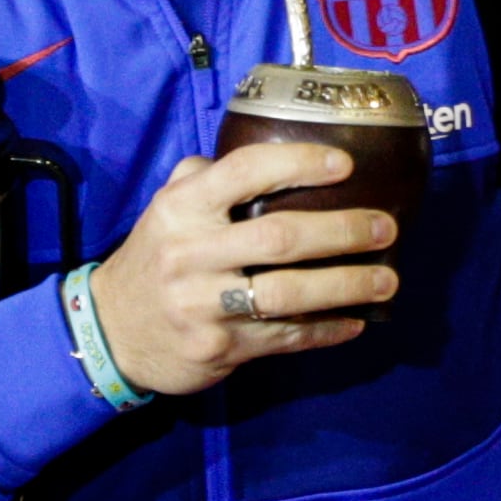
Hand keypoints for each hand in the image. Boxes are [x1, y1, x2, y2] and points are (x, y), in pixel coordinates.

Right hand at [83, 144, 396, 398]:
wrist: (112, 331)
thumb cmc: (154, 259)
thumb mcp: (164, 209)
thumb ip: (203, 177)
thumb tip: (262, 154)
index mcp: (182, 208)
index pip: (244, 171)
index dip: (298, 163)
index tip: (344, 164)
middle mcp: (192, 252)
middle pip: (279, 237)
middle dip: (342, 231)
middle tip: (385, 227)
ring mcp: (205, 304)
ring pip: (289, 293)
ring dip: (346, 285)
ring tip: (387, 278)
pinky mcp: (219, 347)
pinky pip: (284, 337)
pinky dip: (326, 329)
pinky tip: (356, 321)